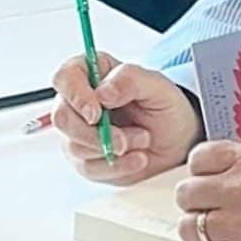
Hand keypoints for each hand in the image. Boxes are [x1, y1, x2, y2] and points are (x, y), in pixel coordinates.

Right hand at [51, 55, 201, 184]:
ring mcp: (77, 132)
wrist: (177, 139)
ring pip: (75, 146)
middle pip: (62, 118)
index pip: (64, 77)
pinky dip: (118, 166)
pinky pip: (89, 168)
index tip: (97, 113)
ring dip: (114, 147)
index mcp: (91, 73)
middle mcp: (78, 102)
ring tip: (143, 139)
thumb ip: (130, 79)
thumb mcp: (158, 86)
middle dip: (95, 133)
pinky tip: (138, 158)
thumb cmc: (164, 106)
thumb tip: (102, 93)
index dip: (76, 95)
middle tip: (125, 139)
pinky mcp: (85, 159)